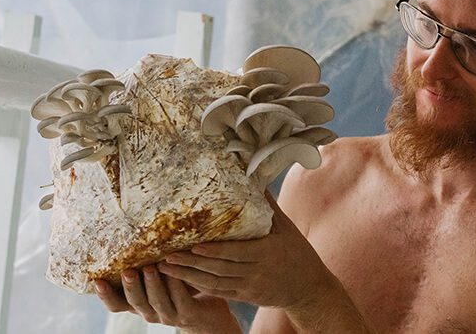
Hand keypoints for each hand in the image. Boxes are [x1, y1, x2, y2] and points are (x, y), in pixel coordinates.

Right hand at [94, 265, 242, 333]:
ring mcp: (168, 316)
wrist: (207, 310)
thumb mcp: (158, 278)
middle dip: (131, 286)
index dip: (106, 296)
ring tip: (150, 267)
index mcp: (139, 305)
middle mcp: (150, 313)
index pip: (116, 305)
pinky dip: (177, 285)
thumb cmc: (178, 288)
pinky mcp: (188, 314)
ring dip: (153, 285)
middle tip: (127, 271)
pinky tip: (175, 271)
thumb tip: (129, 236)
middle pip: (135, 302)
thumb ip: (145, 266)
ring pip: (157, 302)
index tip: (96, 281)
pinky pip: (181, 299)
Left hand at [159, 190, 337, 313]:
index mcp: (266, 254)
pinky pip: (219, 293)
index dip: (213, 252)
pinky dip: (199, 287)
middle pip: (218, 269)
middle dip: (191, 264)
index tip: (193, 246)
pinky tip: (182, 280)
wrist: (309, 288)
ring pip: (214, 283)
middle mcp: (256, 273)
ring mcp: (249, 287)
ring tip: (166, 268)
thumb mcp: (287, 228)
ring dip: (188, 277)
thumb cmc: (299, 253)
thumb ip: (269, 206)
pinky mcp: (245, 297)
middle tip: (166, 256)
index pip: (235, 253)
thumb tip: (254, 179)